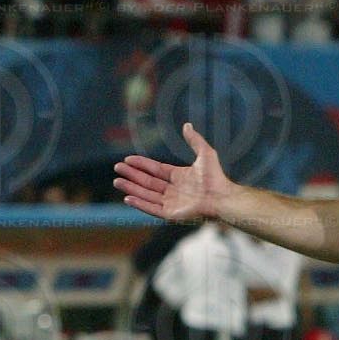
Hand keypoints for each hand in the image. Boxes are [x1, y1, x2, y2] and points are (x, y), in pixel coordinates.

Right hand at [114, 121, 233, 222]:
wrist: (221, 197)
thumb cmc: (216, 177)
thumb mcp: (205, 153)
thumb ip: (194, 140)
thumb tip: (187, 125)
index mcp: (178, 176)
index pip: (155, 169)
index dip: (141, 164)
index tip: (127, 159)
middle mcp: (173, 190)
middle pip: (147, 182)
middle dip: (132, 176)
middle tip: (117, 169)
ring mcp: (171, 203)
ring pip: (146, 194)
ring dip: (131, 188)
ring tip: (117, 182)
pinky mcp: (170, 214)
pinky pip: (151, 208)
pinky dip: (140, 203)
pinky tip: (127, 198)